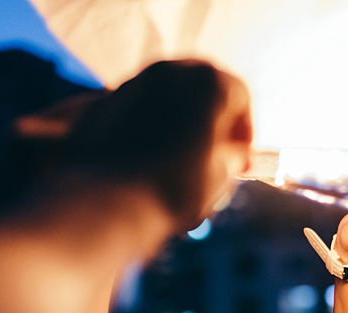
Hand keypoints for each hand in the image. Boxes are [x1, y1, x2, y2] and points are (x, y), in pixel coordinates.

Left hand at [64, 60, 251, 229]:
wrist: (107, 205)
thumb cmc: (173, 190)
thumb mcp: (219, 177)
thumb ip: (231, 157)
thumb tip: (233, 155)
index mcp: (209, 82)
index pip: (240, 96)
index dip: (245, 129)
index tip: (241, 157)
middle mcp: (171, 70)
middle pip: (201, 89)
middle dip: (211, 120)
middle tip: (213, 155)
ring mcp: (132, 83)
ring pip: (167, 97)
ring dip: (178, 122)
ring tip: (178, 160)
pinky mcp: (102, 103)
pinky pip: (136, 111)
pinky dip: (147, 128)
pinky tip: (146, 161)